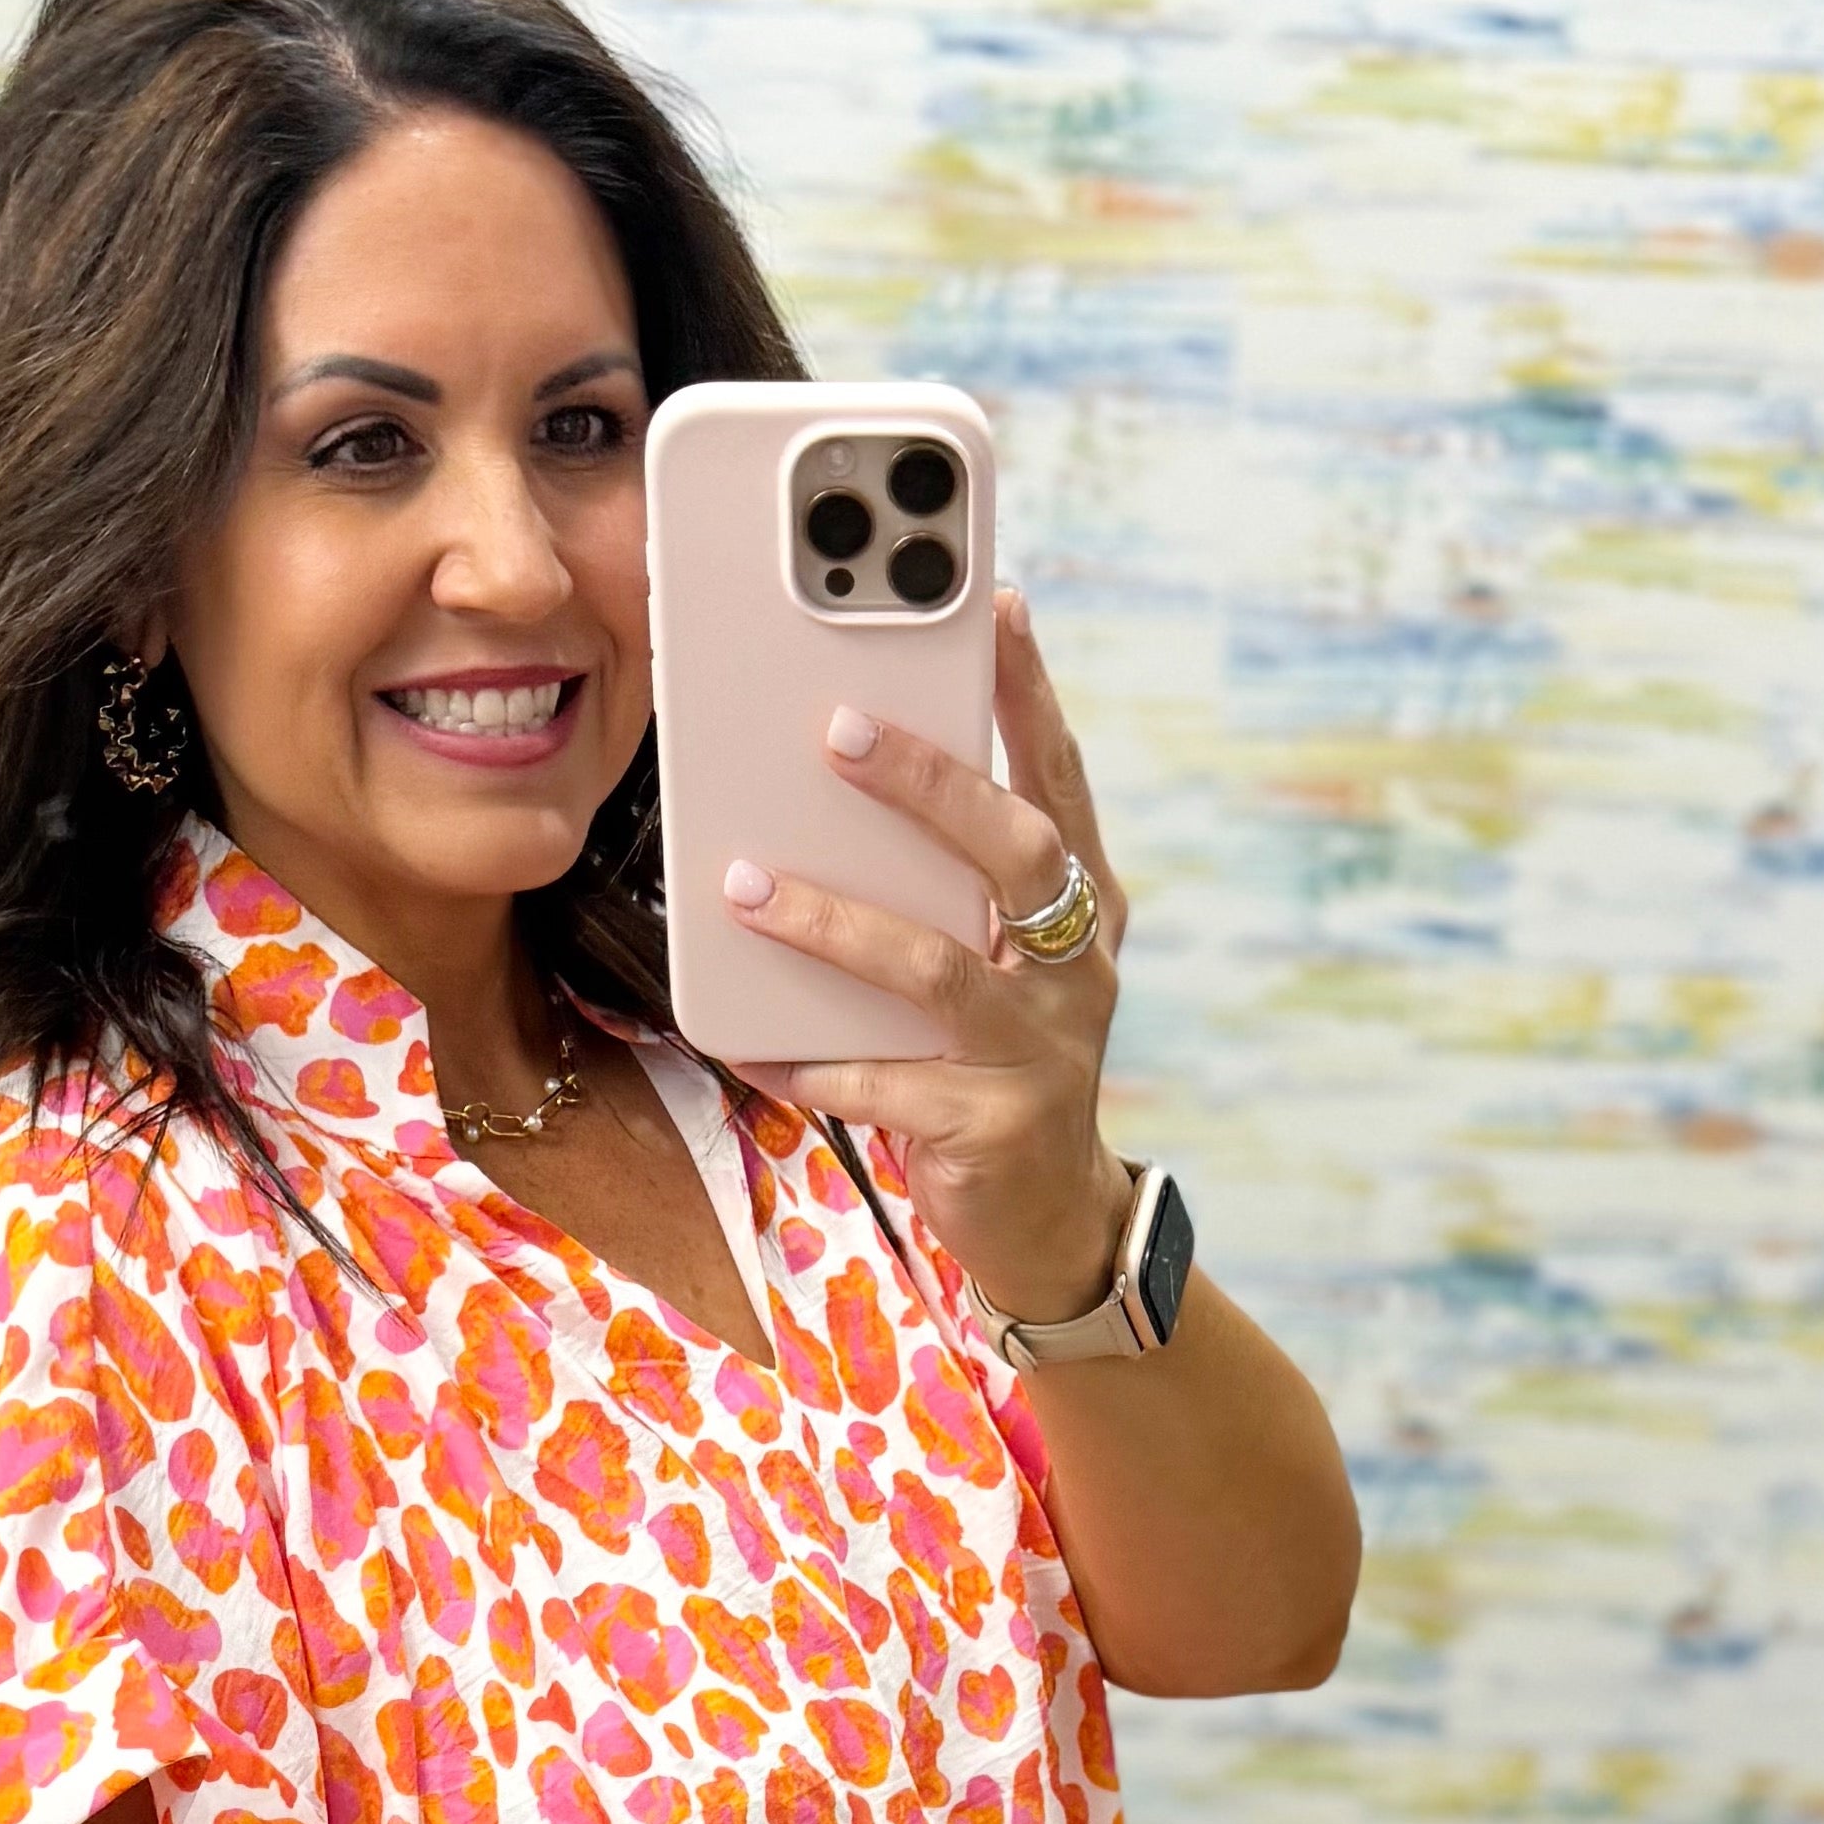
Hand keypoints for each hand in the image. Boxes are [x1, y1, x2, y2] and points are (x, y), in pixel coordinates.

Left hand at [730, 586, 1135, 1330]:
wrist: (1047, 1218)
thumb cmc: (996, 1064)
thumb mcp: (989, 963)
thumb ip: (940, 887)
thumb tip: (826, 789)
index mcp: (1078, 908)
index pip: (1059, 779)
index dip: (1029, 694)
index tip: (994, 604)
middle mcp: (1072, 967)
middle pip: (1013, 852)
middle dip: (930, 782)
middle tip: (839, 726)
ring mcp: (1038, 1050)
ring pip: (933, 970)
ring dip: (834, 923)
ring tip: (746, 888)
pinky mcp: (990, 1127)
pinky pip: (883, 1085)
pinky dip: (809, 1062)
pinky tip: (745, 1042)